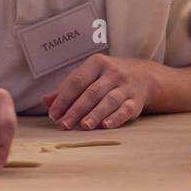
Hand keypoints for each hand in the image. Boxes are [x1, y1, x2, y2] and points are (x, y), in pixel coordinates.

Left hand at [42, 54, 156, 130]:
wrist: (144, 76)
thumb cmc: (108, 77)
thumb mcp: (89, 76)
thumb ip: (68, 88)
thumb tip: (46, 101)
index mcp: (97, 63)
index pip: (77, 80)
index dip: (64, 98)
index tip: (53, 114)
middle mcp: (113, 73)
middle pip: (92, 92)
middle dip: (77, 109)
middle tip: (64, 124)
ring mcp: (126, 86)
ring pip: (109, 101)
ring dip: (95, 114)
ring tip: (83, 126)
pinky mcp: (137, 100)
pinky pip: (126, 109)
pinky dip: (116, 118)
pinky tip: (105, 126)